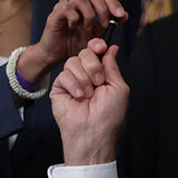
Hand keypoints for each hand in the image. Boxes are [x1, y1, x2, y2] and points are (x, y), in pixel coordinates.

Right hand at [16, 0, 127, 82]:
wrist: (58, 55)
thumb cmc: (76, 43)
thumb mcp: (98, 35)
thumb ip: (110, 24)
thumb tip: (125, 15)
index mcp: (86, 2)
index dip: (113, 2)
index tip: (121, 15)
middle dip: (102, 8)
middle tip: (105, 24)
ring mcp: (64, 4)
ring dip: (89, 15)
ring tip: (88, 29)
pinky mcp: (55, 13)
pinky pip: (68, 9)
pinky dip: (75, 19)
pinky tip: (73, 28)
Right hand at [50, 38, 128, 164]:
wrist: (93, 132)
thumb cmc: (108, 116)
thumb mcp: (118, 88)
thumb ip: (112, 66)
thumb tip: (112, 48)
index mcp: (101, 73)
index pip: (96, 51)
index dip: (97, 46)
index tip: (100, 47)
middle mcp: (86, 75)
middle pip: (84, 52)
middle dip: (93, 65)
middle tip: (98, 82)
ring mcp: (72, 81)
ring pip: (73, 61)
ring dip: (84, 78)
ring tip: (88, 95)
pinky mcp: (59, 88)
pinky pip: (63, 74)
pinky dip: (74, 85)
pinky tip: (78, 97)